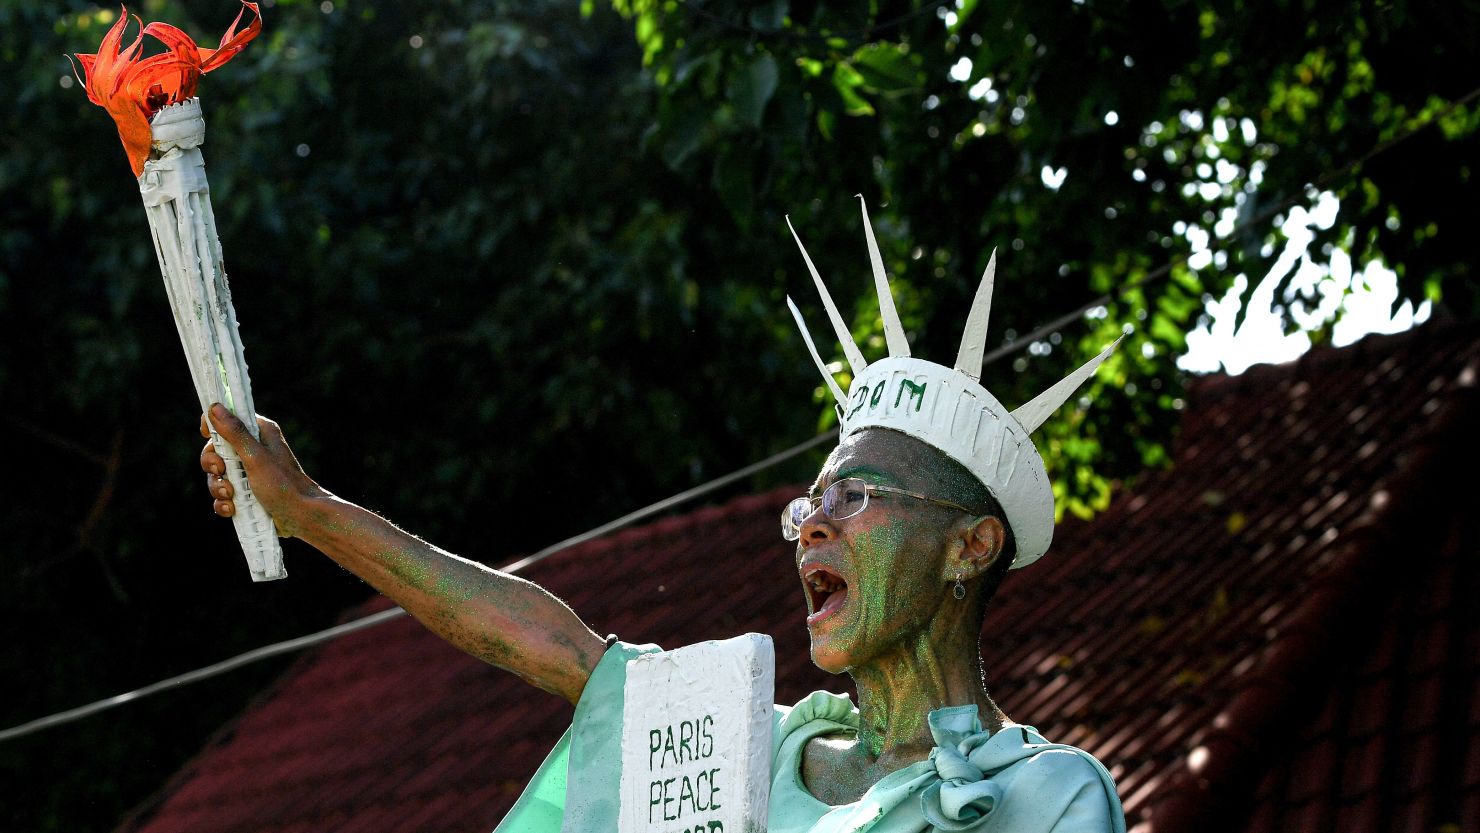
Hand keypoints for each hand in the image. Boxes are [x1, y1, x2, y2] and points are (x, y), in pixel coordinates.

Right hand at [199, 403, 324, 537]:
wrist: (300, 517)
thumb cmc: (283, 484)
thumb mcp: (256, 456)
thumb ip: (235, 433)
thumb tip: (215, 408)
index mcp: (259, 433)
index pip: (229, 418)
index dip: (214, 424)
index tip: (206, 434)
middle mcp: (253, 449)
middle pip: (216, 449)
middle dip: (213, 464)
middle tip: (221, 470)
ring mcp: (248, 472)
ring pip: (218, 474)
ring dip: (218, 486)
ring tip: (230, 495)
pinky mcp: (246, 491)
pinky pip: (223, 494)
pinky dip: (224, 502)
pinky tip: (231, 508)